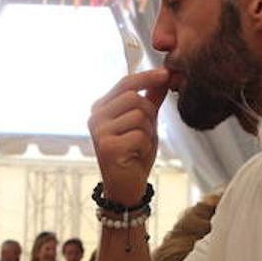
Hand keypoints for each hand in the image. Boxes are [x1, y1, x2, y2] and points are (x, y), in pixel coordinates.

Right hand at [88, 69, 169, 205]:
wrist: (126, 188)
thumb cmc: (134, 154)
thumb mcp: (145, 123)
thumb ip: (151, 100)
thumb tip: (164, 76)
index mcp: (101, 107)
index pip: (125, 83)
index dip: (146, 77)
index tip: (166, 73)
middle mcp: (95, 116)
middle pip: (134, 98)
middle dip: (149, 114)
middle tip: (144, 134)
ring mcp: (99, 131)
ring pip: (139, 116)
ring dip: (148, 132)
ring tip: (138, 146)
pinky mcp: (107, 147)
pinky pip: (139, 135)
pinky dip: (145, 146)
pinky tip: (135, 156)